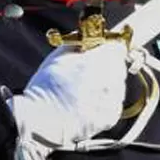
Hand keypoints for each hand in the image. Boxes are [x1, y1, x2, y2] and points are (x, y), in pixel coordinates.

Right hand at [10, 41, 127, 148]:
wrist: (41, 121)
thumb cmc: (46, 87)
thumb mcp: (59, 56)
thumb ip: (79, 44)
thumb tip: (90, 38)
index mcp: (98, 60)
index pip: (117, 48)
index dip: (109, 49)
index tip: (102, 53)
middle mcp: (110, 79)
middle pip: (118, 67)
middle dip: (108, 67)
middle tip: (89, 73)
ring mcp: (112, 99)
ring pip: (118, 86)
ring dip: (107, 86)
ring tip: (84, 91)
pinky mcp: (111, 117)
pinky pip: (114, 104)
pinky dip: (104, 103)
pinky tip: (87, 105)